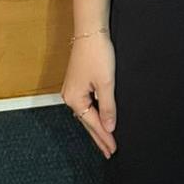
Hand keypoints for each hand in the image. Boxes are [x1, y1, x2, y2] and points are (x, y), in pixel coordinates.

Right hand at [61, 33, 117, 158]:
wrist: (90, 31)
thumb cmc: (97, 55)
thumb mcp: (106, 83)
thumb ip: (108, 106)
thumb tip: (109, 127)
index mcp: (75, 99)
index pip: (93, 124)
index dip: (104, 137)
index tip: (114, 149)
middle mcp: (70, 97)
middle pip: (87, 121)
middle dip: (99, 136)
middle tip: (109, 151)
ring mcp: (72, 90)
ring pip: (86, 113)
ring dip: (97, 125)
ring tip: (106, 140)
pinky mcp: (77, 82)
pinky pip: (87, 104)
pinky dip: (95, 113)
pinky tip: (99, 118)